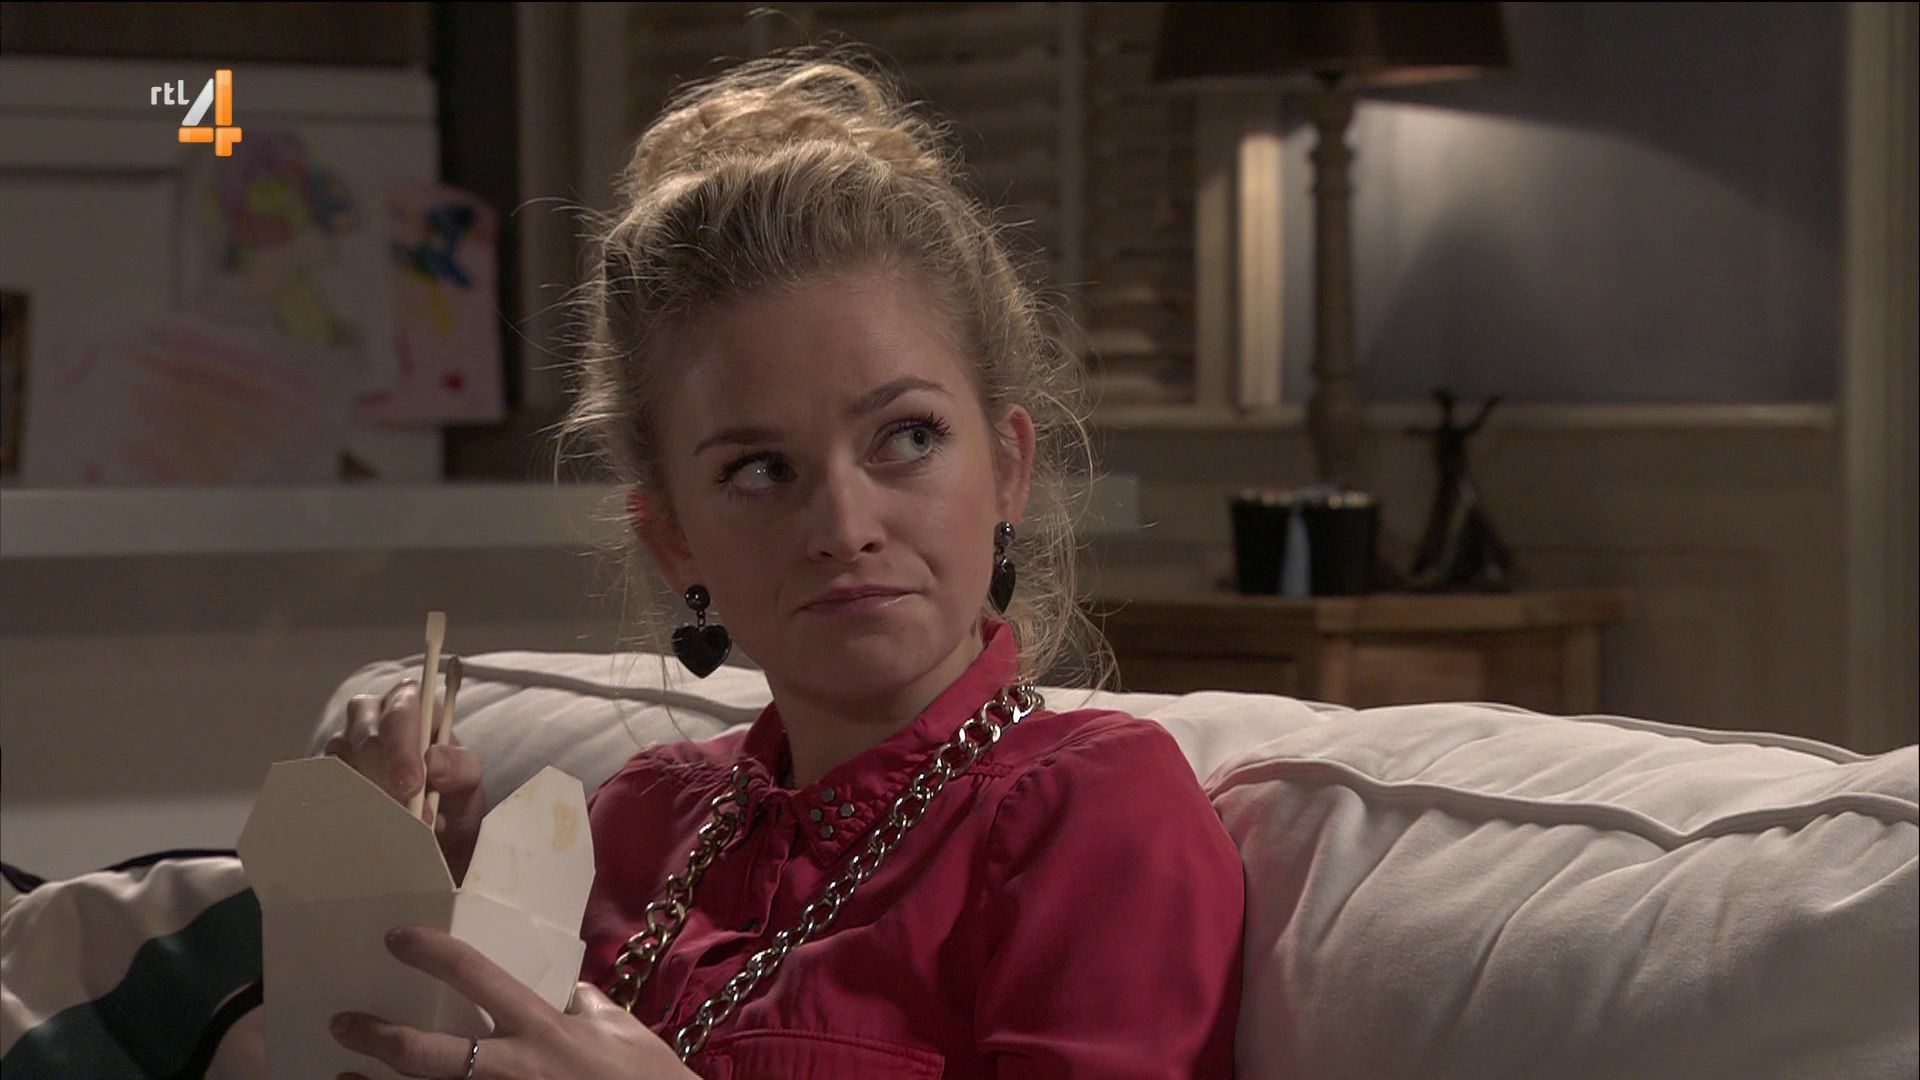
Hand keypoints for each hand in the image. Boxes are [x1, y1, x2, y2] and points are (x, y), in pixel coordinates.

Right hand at [324, 679, 485, 879]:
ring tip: (397, 828)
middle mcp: (370, 716)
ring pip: (342, 764)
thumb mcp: (467, 782)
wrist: (435, 830)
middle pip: (366, 739)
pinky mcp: (326, 774)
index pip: (401, 711)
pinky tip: (368, 829)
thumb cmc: (450, 792)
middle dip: (386, 781)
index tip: (411, 786)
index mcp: (409, 703)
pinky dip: (348, 809)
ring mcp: (343, 744)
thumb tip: (434, 761)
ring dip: (369, 798)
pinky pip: (326, 788)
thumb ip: (460, 767)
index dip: (403, 748)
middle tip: (406, 818)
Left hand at [330, 926, 694, 1078]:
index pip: (475, 975)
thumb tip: (563, 990)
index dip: (431, 952)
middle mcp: (514, 1069)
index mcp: (542, 1028)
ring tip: (341, 1077)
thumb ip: (583, 1005)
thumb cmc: (646, 1077)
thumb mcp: (618, 1028)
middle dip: (378, 1037)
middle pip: (428, 1054)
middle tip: (343, 1022)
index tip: (398, 938)